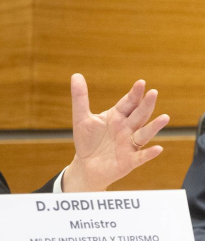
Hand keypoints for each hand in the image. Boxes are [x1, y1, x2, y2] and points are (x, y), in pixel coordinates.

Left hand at [62, 74, 169, 191]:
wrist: (86, 165)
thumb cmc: (87, 141)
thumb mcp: (81, 118)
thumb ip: (80, 98)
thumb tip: (75, 75)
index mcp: (117, 116)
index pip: (128, 103)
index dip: (134, 94)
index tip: (140, 83)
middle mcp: (127, 129)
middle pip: (139, 115)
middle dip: (146, 105)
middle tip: (153, 93)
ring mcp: (129, 145)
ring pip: (144, 134)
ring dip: (154, 127)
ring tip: (164, 117)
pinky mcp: (129, 161)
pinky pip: (140, 157)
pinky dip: (149, 154)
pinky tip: (157, 149)